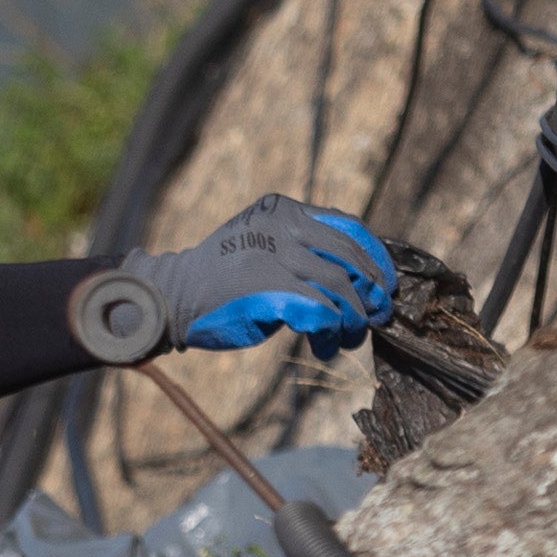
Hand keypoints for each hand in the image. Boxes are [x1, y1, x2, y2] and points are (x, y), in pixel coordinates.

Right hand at [134, 195, 397, 358]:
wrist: (172, 297)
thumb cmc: (220, 281)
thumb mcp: (262, 247)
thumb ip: (301, 250)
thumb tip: (358, 278)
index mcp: (284, 211)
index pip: (348, 227)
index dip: (375, 258)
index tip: (385, 285)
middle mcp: (283, 227)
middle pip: (349, 257)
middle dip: (370, 291)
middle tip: (377, 316)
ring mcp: (275, 256)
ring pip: (339, 286)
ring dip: (352, 318)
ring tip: (347, 337)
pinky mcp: (270, 289)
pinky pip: (319, 311)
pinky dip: (330, 331)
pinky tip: (325, 346)